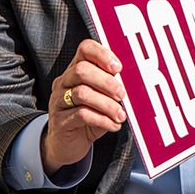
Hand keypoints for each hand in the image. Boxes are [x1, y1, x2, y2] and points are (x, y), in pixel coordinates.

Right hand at [42, 39, 125, 176]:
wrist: (68, 145)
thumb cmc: (90, 116)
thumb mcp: (102, 98)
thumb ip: (112, 86)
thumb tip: (136, 81)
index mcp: (76, 69)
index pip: (85, 49)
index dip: (102, 54)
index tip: (118, 68)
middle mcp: (64, 82)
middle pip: (82, 70)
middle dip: (107, 82)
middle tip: (122, 95)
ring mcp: (58, 101)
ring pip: (83, 93)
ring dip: (107, 104)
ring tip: (121, 115)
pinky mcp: (60, 121)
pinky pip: (82, 115)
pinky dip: (102, 120)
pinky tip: (114, 125)